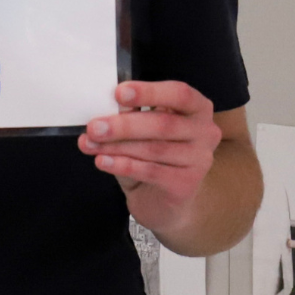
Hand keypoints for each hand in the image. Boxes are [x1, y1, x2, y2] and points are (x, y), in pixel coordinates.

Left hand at [78, 80, 222, 231]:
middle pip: (164, 124)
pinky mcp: (186, 184)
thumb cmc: (153, 156)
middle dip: (124, 125)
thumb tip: (104, 109)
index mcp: (197, 108)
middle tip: (94, 127)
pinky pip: (150, 171)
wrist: (163, 201)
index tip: (119, 93)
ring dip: (117, 146)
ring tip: (90, 144)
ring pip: (154, 149)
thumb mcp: (143, 130)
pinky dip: (122, 165)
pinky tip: (103, 161)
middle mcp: (205, 132)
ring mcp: (199, 160)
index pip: (179, 94)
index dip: (149, 92)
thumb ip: (131, 116)